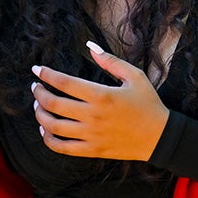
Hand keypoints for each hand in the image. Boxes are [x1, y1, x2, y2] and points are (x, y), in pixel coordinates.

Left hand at [30, 41, 169, 160]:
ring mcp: (91, 135)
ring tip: (38, 106)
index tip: (37, 70)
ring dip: (40, 114)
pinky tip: (45, 130)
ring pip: (53, 126)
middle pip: (54, 104)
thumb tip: (90, 46)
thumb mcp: (134, 76)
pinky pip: (62, 147)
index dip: (46, 74)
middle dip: (39, 93)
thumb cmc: (148, 104)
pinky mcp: (93, 150)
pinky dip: (48, 139)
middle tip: (36, 87)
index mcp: (101, 95)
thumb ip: (110, 61)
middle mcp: (93, 116)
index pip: (64, 83)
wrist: (161, 137)